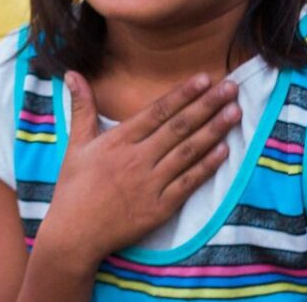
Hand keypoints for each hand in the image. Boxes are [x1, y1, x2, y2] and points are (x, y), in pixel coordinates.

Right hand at [29, 72, 240, 270]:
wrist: (74, 234)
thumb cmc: (74, 188)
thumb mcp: (75, 144)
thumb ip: (81, 107)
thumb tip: (71, 73)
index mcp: (119, 141)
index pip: (157, 111)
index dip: (183, 94)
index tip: (205, 79)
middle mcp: (138, 159)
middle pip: (179, 127)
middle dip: (207, 105)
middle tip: (231, 87)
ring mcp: (151, 184)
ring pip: (188, 152)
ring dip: (214, 131)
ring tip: (235, 112)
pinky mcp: (160, 207)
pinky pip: (188, 183)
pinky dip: (207, 166)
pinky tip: (225, 151)